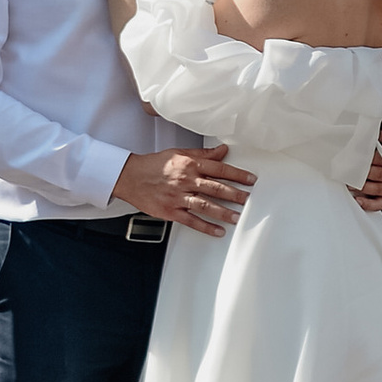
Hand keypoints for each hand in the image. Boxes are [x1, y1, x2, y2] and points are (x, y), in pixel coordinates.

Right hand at [113, 144, 254, 237]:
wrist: (130, 177)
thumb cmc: (155, 165)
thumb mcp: (180, 153)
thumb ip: (203, 154)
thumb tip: (222, 151)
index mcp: (190, 165)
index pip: (219, 169)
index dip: (237, 174)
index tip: (251, 180)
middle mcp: (186, 180)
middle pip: (215, 188)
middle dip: (234, 194)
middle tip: (249, 199)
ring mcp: (178, 197)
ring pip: (205, 205)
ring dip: (223, 212)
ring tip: (237, 217)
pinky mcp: (171, 211)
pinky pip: (191, 220)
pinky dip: (205, 227)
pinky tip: (218, 231)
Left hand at [352, 112, 381, 217]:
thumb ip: (375, 135)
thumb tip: (363, 128)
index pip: (379, 157)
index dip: (364, 157)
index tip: (350, 155)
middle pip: (376, 173)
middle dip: (359, 172)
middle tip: (345, 170)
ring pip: (375, 188)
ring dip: (360, 187)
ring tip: (347, 183)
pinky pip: (378, 204)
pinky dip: (367, 204)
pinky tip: (357, 200)